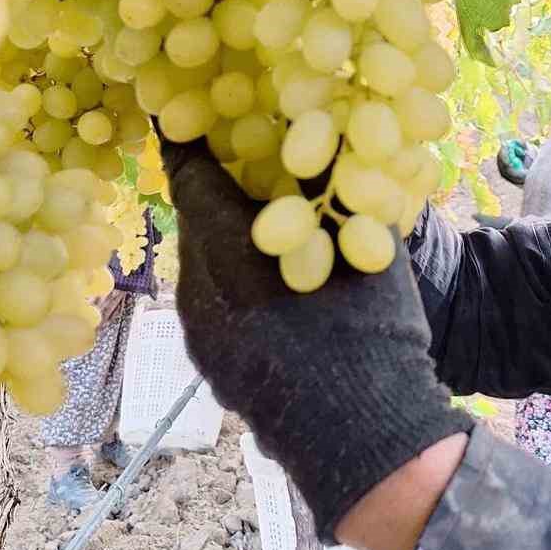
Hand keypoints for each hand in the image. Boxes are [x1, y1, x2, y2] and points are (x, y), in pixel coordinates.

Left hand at [161, 140, 472, 541]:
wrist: (367, 444)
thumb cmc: (371, 338)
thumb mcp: (366, 250)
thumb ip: (339, 188)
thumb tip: (327, 130)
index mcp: (226, 252)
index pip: (190, 176)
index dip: (187, 137)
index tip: (180, 105)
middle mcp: (197, 291)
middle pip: (194, 219)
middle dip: (214, 185)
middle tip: (238, 153)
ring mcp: (200, 334)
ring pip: (200, 263)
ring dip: (224, 234)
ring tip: (262, 215)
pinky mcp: (212, 366)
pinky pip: (211, 302)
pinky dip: (231, 277)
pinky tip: (271, 278)